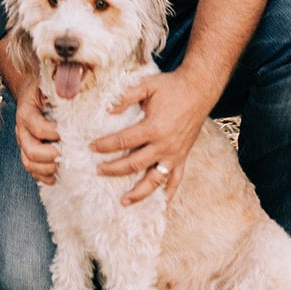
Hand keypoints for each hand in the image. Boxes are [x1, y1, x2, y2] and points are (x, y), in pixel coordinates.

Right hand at [14, 74, 61, 183]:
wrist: (30, 94)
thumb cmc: (44, 90)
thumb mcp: (49, 85)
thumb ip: (60, 90)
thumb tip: (74, 94)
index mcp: (26, 112)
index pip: (39, 128)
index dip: (54, 134)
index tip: (69, 133)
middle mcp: (21, 130)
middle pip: (30, 150)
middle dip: (49, 156)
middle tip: (64, 155)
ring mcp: (23, 143)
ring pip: (28, 163)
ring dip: (46, 170)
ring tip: (60, 168)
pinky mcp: (27, 152)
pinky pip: (31, 170)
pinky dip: (43, 177)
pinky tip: (55, 177)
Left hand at [90, 70, 208, 205]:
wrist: (199, 90)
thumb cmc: (171, 86)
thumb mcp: (147, 86)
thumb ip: (127, 97)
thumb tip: (108, 110)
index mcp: (154, 128)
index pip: (124, 141)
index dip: (105, 145)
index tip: (91, 147)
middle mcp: (164, 145)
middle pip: (134, 164)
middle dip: (114, 169)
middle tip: (98, 171)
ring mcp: (175, 154)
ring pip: (155, 180)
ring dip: (139, 192)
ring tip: (124, 201)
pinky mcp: (183, 157)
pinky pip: (176, 180)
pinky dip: (169, 193)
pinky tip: (160, 203)